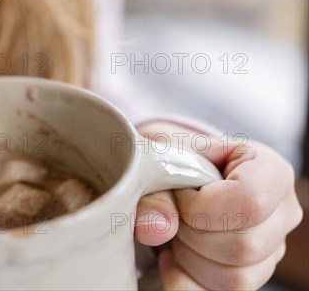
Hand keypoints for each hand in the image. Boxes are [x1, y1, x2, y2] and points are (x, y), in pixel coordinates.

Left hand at [135, 121, 302, 289]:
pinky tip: (169, 257)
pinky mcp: (250, 274)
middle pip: (245, 245)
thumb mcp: (160, 159)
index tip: (178, 193)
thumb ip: (155, 187)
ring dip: (189, 258)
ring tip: (173, 231)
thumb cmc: (172, 160)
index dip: (202, 205)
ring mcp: (271, 249)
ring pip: (237, 278)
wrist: (167, 176)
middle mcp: (281, 213)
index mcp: (270, 170)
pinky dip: (185, 280)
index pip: (250, 201)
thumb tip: (157, 228)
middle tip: (172, 213)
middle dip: (192, 233)